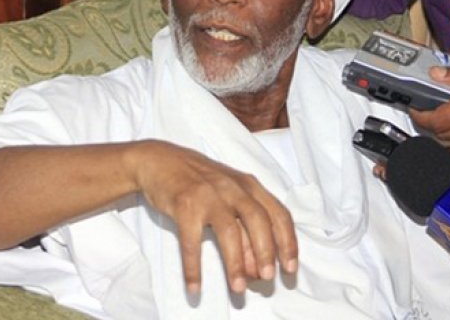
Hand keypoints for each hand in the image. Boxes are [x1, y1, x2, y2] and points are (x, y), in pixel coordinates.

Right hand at [131, 140, 297, 293]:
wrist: (159, 161)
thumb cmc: (199, 182)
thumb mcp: (228, 196)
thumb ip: (244, 226)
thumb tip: (256, 267)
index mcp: (249, 185)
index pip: (278, 213)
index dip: (288, 242)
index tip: (290, 268)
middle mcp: (232, 187)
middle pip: (258, 220)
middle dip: (266, 252)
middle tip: (268, 278)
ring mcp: (208, 194)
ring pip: (229, 231)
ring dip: (235, 263)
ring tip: (238, 288)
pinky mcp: (184, 205)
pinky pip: (191, 242)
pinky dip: (194, 268)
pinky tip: (195, 287)